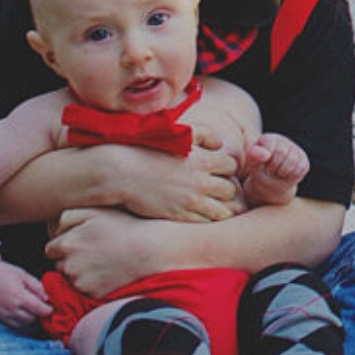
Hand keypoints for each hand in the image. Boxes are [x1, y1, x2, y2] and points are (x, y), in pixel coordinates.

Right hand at [0, 261, 51, 327]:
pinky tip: (14, 311)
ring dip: (26, 319)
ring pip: (20, 325)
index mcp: (19, 297)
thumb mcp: (23, 275)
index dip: (47, 310)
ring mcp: (0, 316)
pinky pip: (8, 325)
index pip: (40, 310)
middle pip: (31, 319)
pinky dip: (14, 321)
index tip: (49, 308)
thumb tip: (46, 298)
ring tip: (25, 309)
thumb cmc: (1, 273)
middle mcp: (10, 309)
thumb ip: (36, 286)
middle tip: (37, 307)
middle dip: (36, 314)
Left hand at [46, 207, 179, 295]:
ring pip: (72, 280)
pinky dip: (94, 284)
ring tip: (103, 262)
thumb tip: (53, 228)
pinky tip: (109, 272)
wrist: (150, 249)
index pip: (51, 250)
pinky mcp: (93, 294)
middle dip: (71, 261)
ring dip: (81, 274)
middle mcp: (69, 265)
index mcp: (67, 244)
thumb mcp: (95, 211)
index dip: (64, 246)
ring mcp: (81, 282)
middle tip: (94, 253)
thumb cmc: (124, 226)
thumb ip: (68, 216)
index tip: (80, 244)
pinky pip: (86, 291)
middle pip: (59, 266)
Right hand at [107, 129, 241, 221]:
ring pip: (223, 211)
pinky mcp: (179, 215)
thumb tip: (220, 144)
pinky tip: (199, 213)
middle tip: (217, 187)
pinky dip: (207, 219)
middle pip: (231, 190)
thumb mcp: (178, 132)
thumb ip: (204, 133)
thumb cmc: (148, 148)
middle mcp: (201, 182)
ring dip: (221, 206)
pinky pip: (205, 223)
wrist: (122, 172)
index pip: (232, 167)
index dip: (227, 168)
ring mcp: (191, 201)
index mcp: (203, 161)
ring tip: (212, 203)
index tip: (217, 170)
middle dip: (226, 188)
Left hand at [243, 133, 308, 206]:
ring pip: (293, 160)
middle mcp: (282, 140)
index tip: (263, 167)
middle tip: (270, 172)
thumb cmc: (260, 172)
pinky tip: (286, 175)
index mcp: (268, 138)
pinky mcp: (303, 159)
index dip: (267, 162)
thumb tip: (266, 154)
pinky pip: (302, 168)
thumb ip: (254, 156)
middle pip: (282, 152)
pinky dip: (293, 176)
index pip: (269, 146)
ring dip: (283, 172)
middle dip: (274, 167)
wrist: (270, 183)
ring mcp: (294, 149)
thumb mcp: (252, 165)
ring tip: (277, 173)